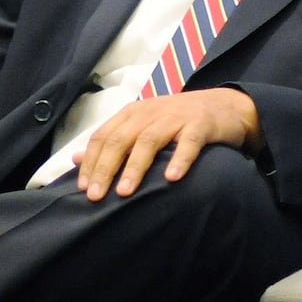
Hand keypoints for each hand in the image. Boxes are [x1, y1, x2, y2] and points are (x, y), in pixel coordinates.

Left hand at [74, 88, 261, 200]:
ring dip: (135, 167)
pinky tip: (172, 178)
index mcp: (133, 113)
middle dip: (106, 168)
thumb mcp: (143, 126)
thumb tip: (76, 159)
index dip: (91, 161)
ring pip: (150, 140)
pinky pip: (189, 142)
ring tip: (125, 192)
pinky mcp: (201, 124)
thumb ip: (112, 141)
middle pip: (121, 139)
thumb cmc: (179, 121)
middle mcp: (151, 112)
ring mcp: (177, 117)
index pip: (104, 136)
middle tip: (96, 196)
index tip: (82, 188)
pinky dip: (179, 159)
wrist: (225, 105)